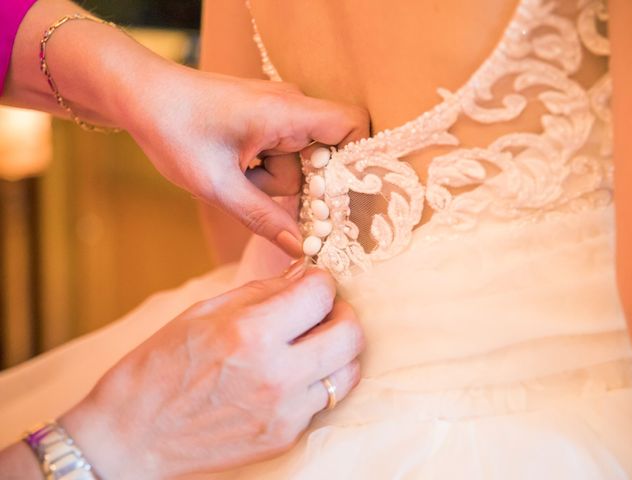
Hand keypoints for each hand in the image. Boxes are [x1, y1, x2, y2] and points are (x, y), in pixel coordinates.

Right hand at [58, 265, 364, 477]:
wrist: (130, 436)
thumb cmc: (158, 367)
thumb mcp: (203, 311)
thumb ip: (261, 291)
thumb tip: (301, 275)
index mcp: (251, 333)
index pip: (321, 293)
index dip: (320, 280)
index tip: (312, 281)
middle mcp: (277, 374)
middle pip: (351, 334)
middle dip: (342, 312)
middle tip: (323, 309)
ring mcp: (284, 411)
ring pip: (347, 371)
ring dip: (337, 349)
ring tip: (312, 342)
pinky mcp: (284, 436)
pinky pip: (323, 401)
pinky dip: (317, 380)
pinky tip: (293, 372)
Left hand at [123, 66, 369, 256]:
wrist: (141, 95)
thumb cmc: (175, 130)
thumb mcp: (218, 185)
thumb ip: (264, 218)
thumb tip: (301, 248)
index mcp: (286, 112)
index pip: (352, 124)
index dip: (357, 160)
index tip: (336, 199)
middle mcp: (290, 106)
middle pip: (324, 156)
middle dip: (299, 185)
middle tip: (261, 195)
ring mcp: (278, 112)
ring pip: (298, 161)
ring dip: (272, 180)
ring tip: (234, 174)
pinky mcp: (265, 119)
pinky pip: (282, 154)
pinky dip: (263, 170)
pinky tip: (234, 167)